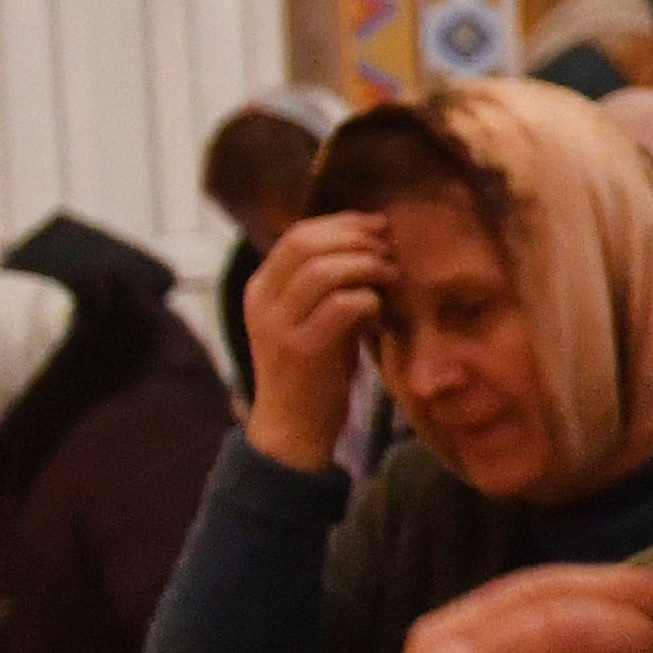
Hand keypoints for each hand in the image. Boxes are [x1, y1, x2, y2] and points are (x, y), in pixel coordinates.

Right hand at [241, 213, 391, 470]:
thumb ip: (332, 282)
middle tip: (389, 249)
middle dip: (357, 238)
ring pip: (323, 271)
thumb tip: (373, 240)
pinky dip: (368, 300)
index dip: (343, 223)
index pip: (298, 234)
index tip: (378, 226)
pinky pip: (341, 306)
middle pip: (307, 243)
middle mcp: (262, 301)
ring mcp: (277, 326)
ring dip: (366, 266)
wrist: (293, 429)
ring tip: (391, 275)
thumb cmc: (315, 369)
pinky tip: (379, 310)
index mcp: (261, 288)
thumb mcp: (316, 317)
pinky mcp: (301, 351)